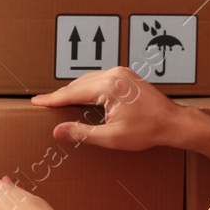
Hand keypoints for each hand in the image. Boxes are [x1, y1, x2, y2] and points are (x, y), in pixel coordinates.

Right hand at [30, 66, 182, 150]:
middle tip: (44, 103)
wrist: (172, 122)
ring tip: (59, 101)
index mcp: (108, 86)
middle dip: (61, 95)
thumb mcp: (111, 137)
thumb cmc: (147, 130)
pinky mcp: (127, 75)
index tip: (36, 102)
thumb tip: (58, 131)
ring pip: (88, 80)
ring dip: (74, 90)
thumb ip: (82, 133)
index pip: (72, 93)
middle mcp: (114, 74)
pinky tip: (82, 95)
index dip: (52, 99)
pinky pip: (100, 79)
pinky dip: (87, 87)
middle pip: (78, 84)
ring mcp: (121, 72)